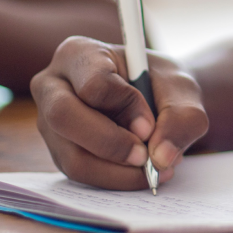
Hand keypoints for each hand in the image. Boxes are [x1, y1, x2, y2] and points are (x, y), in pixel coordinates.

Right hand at [32, 36, 208, 189]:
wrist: (158, 101)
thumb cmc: (162, 85)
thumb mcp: (182, 90)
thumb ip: (181, 118)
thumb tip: (161, 156)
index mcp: (79, 53)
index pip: (93, 83)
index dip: (126, 107)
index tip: (151, 123)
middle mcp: (53, 85)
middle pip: (63, 117)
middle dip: (111, 144)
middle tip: (147, 158)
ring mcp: (50, 122)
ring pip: (73, 156)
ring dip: (119, 170)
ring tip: (154, 167)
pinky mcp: (59, 151)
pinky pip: (81, 174)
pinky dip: (115, 179)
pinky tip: (140, 172)